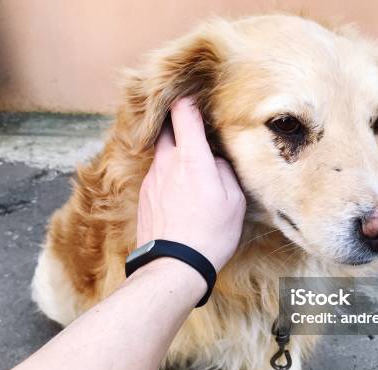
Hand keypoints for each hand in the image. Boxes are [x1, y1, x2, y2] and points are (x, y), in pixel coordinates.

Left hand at [136, 98, 245, 271]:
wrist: (174, 266)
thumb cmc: (210, 234)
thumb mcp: (234, 201)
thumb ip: (225, 170)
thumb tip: (215, 160)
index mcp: (191, 158)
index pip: (183, 112)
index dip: (188, 99)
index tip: (195, 96)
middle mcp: (166, 163)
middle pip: (165, 128)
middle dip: (176, 122)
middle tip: (193, 126)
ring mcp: (151, 179)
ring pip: (160, 153)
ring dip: (174, 152)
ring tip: (191, 167)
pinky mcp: (144, 196)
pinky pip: (156, 175)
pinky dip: (167, 174)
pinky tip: (180, 192)